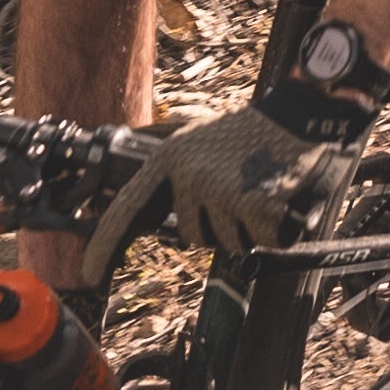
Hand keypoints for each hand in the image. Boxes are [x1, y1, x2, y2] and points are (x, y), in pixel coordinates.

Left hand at [84, 83, 370, 274]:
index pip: (127, 208)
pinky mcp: (249, 202)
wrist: (301, 113)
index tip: (88, 275)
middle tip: (243, 191)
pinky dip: (275, 230)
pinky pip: (260, 242)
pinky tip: (280, 197)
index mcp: (169, 158)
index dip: (105, 245)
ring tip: (263, 189)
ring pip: (229, 244)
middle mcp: (186, 174)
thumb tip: (160, 195)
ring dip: (250, 230)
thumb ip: (177, 171)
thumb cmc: (255, 135)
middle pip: (193, 237)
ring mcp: (216, 188)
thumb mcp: (202, 143)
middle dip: (220, 228)